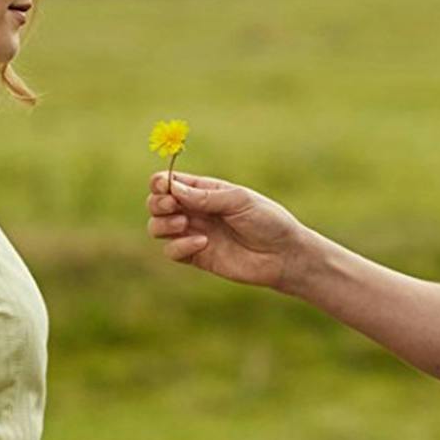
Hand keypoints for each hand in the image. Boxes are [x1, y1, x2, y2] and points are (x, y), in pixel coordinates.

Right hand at [145, 171, 304, 289]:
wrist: (284, 255)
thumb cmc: (267, 221)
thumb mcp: (239, 200)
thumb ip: (205, 196)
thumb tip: (172, 189)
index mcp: (204, 190)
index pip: (168, 182)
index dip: (160, 183)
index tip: (166, 188)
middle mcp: (195, 211)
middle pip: (155, 204)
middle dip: (157, 203)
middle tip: (174, 207)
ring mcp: (193, 233)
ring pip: (157, 227)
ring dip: (163, 224)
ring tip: (185, 224)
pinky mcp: (196, 257)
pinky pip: (171, 251)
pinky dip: (179, 246)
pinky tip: (202, 243)